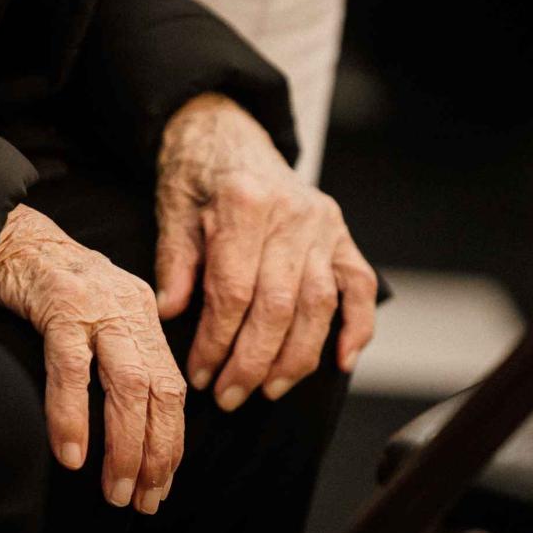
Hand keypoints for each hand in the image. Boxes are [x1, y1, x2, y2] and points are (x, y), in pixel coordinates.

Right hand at [0, 204, 185, 514]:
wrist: (4, 233)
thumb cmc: (46, 284)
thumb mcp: (96, 314)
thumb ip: (118, 354)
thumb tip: (131, 422)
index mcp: (142, 316)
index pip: (172, 387)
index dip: (171, 440)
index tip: (162, 484)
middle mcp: (129, 311)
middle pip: (161, 390)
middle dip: (158, 453)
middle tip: (145, 501)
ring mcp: (96, 306)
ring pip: (128, 384)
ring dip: (127, 444)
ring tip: (116, 491)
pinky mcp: (58, 304)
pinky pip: (71, 367)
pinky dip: (73, 415)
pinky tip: (72, 455)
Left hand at [154, 93, 376, 410]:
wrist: (230, 137)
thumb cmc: (199, 179)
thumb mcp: (174, 212)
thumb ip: (175, 263)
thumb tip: (173, 314)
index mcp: (245, 203)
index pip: (234, 291)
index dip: (216, 341)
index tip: (200, 373)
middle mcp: (292, 214)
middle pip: (278, 306)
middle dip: (252, 361)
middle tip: (229, 396)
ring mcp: (324, 225)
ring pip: (318, 305)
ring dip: (296, 357)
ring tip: (269, 390)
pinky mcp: (342, 235)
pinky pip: (360, 287)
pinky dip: (357, 327)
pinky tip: (342, 362)